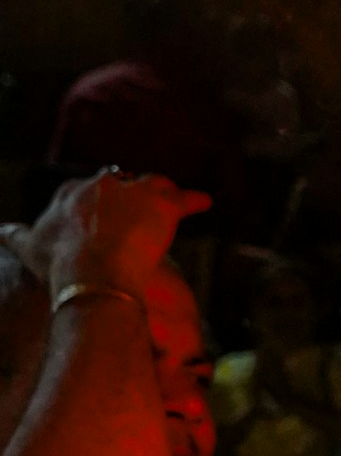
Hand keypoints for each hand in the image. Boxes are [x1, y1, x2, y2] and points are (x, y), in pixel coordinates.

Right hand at [27, 170, 210, 297]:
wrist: (91, 272)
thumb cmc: (58, 262)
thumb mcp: (29, 246)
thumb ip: (16, 235)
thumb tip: (1, 231)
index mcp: (71, 191)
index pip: (86, 189)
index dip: (95, 204)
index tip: (98, 217)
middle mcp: (101, 184)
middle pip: (119, 183)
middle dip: (126, 196)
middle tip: (132, 215)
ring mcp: (134, 191)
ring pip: (150, 184)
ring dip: (158, 194)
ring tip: (165, 205)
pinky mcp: (161, 204)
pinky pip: (183, 198)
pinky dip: (195, 200)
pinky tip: (205, 202)